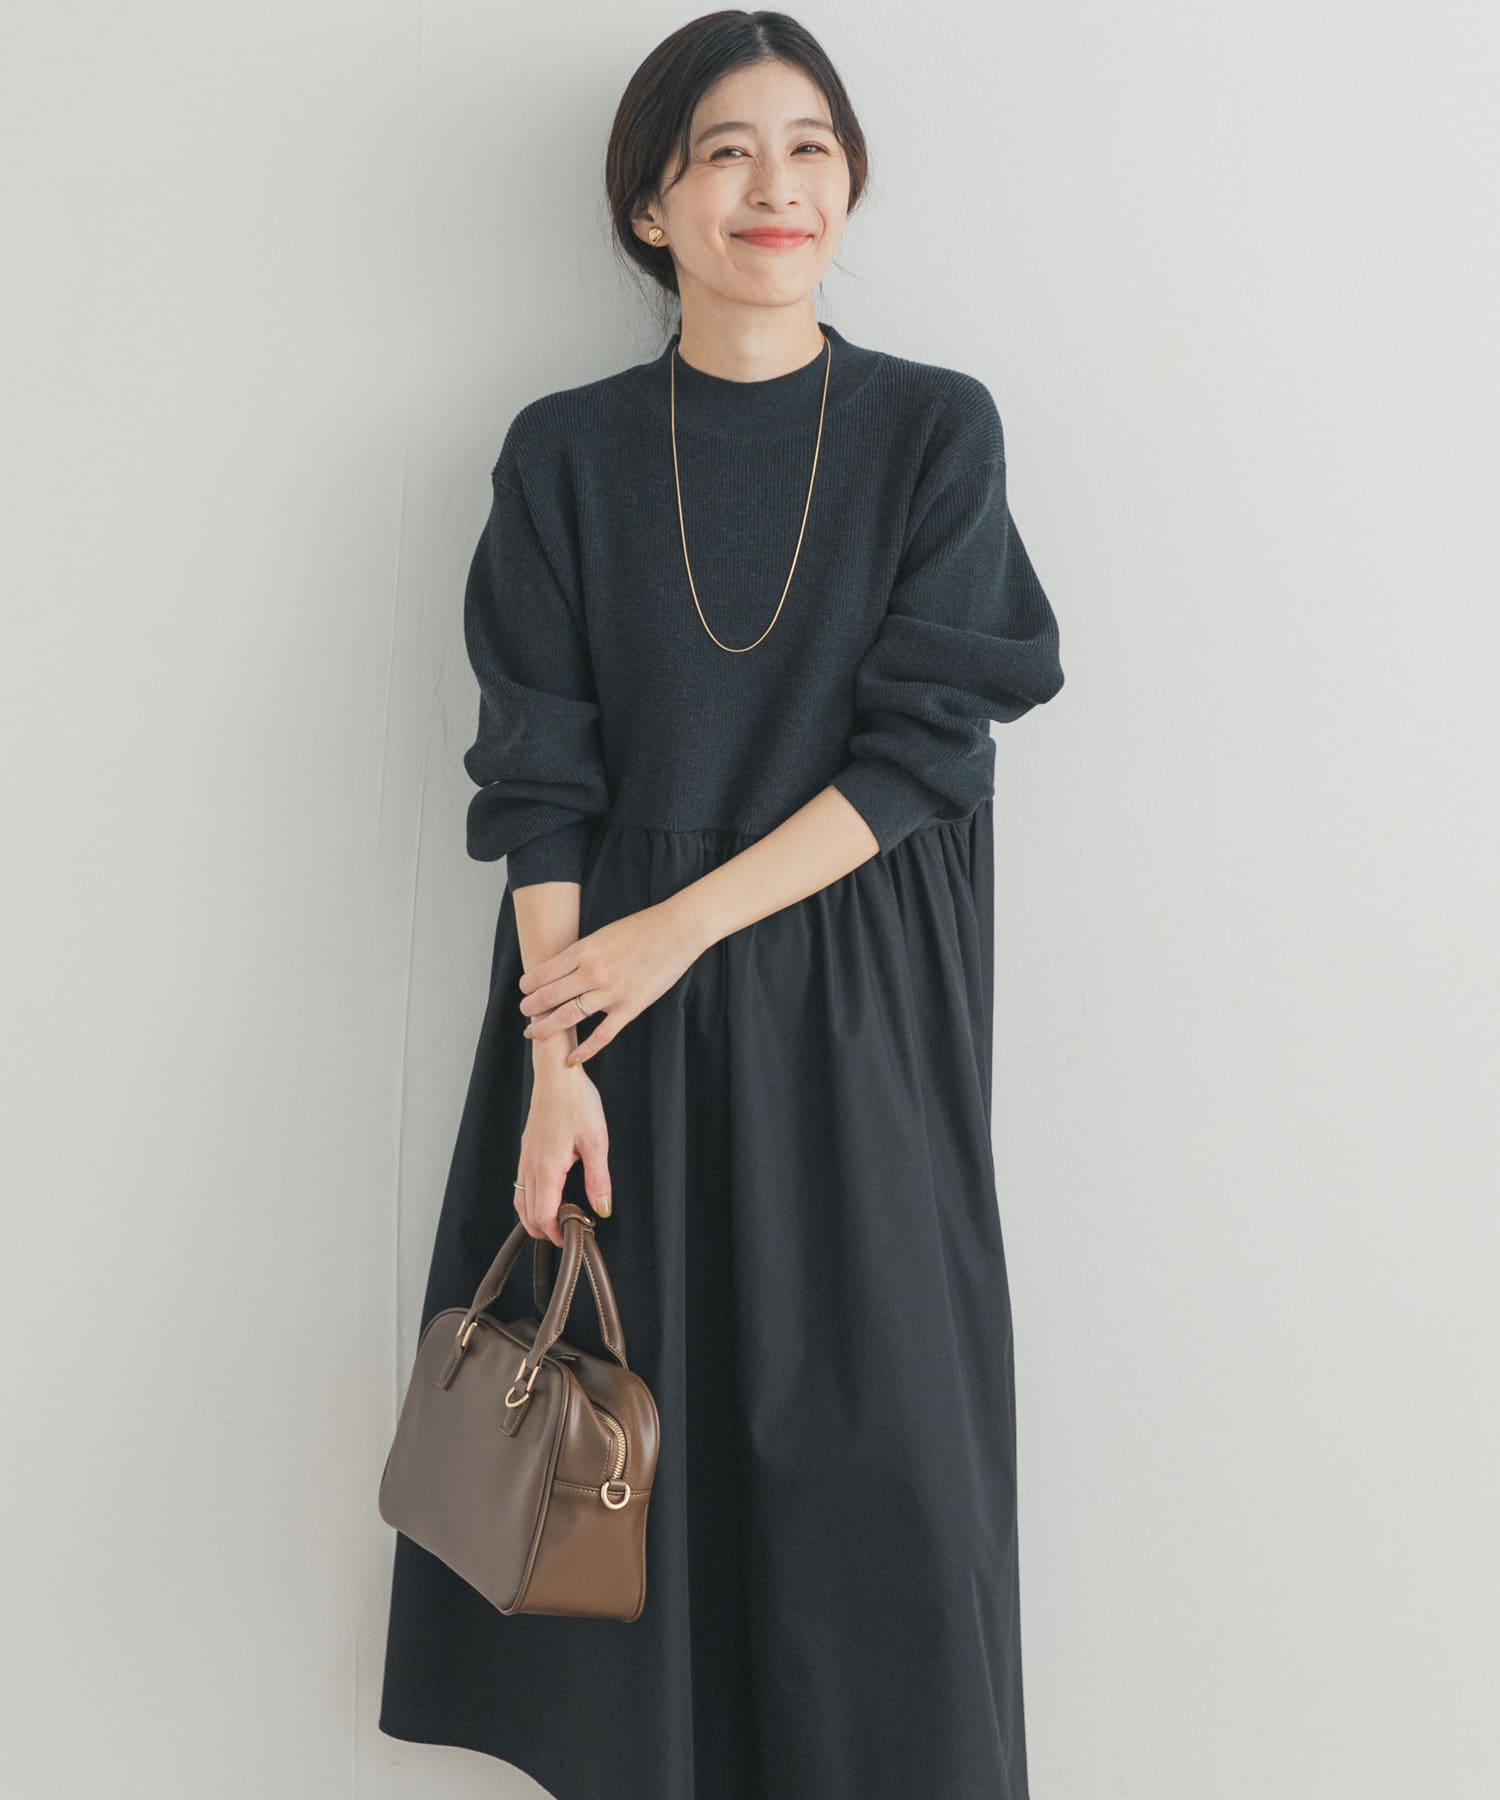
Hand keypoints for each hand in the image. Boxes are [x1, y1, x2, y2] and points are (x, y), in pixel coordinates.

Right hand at [517, 1062, 611, 1242]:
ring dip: (534, 1217)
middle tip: (567, 1234)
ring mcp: (525, 1158)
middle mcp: (531, 1165)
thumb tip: (602, 1208)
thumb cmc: (575, 1101)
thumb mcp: (596, 1142)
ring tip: (555, 1222)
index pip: (544, 1215)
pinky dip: (529, 1201)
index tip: (571, 1239)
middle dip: (544, 1230)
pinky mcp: (526, 1150)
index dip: (556, 1233)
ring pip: (520, 1201)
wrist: (556, 1075)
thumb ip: (598, 1179)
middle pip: (528, 1213)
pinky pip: (521, 1185)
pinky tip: (545, 1197)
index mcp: (547, 1167)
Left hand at [518, 897, 708, 1067]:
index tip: (525, 990)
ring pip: (567, 1017)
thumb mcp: (603, 933)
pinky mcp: (629, 1007)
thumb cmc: (642, 928)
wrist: (676, 930)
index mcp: (584, 950)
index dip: (528, 985)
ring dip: (546, 1028)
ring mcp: (610, 992)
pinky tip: (572, 1060)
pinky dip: (585, 1050)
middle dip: (531, 1008)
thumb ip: (584, 952)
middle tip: (524, 1013)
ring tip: (534, 1033)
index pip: (543, 973)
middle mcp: (592, 972)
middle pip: (549, 997)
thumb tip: (563, 967)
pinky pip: (602, 1035)